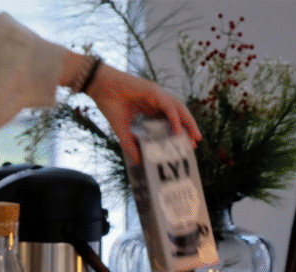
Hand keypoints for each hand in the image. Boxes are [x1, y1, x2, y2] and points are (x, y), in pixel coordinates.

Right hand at [86, 62, 201, 164]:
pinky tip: (178, 130)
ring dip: (188, 123)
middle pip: (179, 114)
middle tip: (196, 143)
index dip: (179, 131)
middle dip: (189, 128)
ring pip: (178, 109)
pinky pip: (168, 106)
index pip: (171, 119)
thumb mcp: (121, 128)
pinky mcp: (153, 91)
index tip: (185, 145)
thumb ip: (130, 143)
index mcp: (151, 107)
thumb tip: (137, 160)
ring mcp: (157, 94)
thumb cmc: (109, 103)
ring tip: (194, 137)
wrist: (99, 86)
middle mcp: (157, 100)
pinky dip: (174, 118)